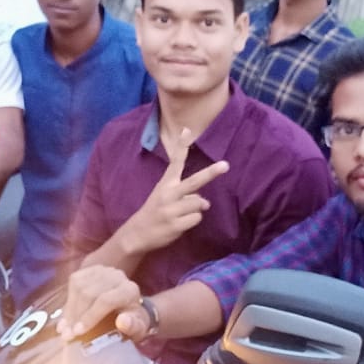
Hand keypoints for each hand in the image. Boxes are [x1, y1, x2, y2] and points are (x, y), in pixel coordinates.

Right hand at [57, 265, 151, 340]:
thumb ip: (133, 327)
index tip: (78, 332)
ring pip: (79, 288)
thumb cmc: (130, 322)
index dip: (90, 316)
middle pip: (89, 294)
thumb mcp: (136, 329)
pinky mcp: (90, 269)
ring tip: (66, 329)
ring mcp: (102, 270)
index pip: (106, 300)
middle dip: (76, 316)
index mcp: (130, 290)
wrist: (124, 306)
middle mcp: (117, 276)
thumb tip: (123, 322)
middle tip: (68, 335)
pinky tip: (68, 316)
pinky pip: (74, 283)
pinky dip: (69, 301)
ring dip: (70, 311)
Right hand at [121, 127, 227, 253]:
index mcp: (165, 184)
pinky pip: (196, 218)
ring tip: (182, 214)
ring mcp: (172, 210)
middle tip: (226, 165)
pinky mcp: (175, 225)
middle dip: (210, 173)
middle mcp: (169, 194)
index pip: (175, 162)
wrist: (137, 233)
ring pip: (199, 203)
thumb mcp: (166, 197)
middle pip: (194, 182)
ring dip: (196, 209)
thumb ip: (187, 195)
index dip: (181, 146)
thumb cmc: (156, 211)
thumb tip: (206, 203)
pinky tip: (180, 224)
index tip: (187, 129)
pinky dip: (192, 221)